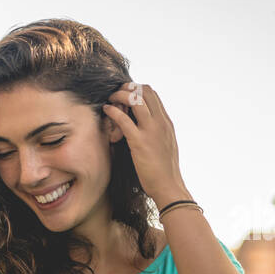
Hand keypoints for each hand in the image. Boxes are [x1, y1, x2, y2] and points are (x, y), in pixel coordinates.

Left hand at [102, 83, 187, 205]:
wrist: (168, 186)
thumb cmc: (164, 170)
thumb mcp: (165, 144)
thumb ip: (158, 132)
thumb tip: (147, 126)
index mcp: (166, 122)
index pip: (153, 95)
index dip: (137, 89)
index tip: (126, 94)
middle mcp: (160, 122)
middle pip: (145, 91)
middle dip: (128, 87)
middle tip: (116, 93)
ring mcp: (151, 131)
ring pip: (135, 100)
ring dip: (120, 95)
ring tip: (110, 99)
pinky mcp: (139, 142)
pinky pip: (124, 120)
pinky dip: (113, 111)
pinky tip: (106, 110)